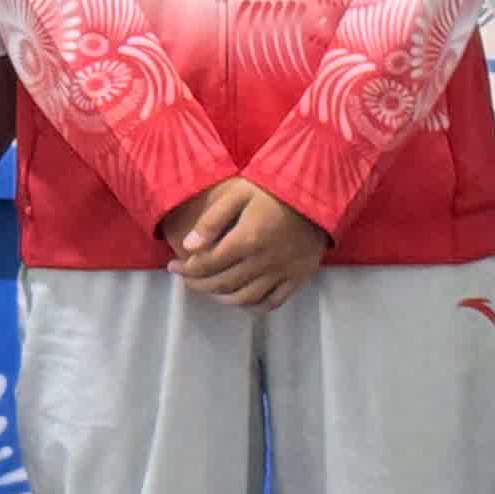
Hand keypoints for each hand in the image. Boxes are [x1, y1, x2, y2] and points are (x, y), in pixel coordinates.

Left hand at [162, 178, 331, 310]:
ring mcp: (283, 272)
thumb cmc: (276, 187)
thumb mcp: (239, 193)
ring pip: (245, 297)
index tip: (174, 265)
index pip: (207, 264)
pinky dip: (253, 307)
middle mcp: (264, 261)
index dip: (186, 269)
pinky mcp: (299, 277)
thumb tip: (189, 246)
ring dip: (222, 298)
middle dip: (198, 284)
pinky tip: (241, 301)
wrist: (320, 190)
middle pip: (223, 283)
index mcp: (247, 239)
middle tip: (186, 278)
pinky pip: (273, 302)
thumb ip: (212, 220)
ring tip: (209, 289)